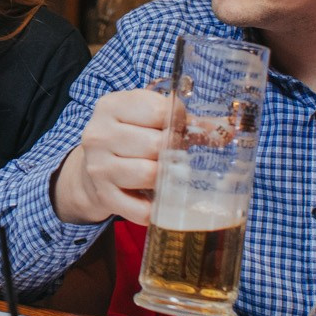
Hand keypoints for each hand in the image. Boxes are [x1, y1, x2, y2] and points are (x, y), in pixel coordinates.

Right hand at [49, 89, 172, 225]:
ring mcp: (99, 167)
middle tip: (175, 154)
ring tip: (165, 173)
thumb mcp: (145, 118)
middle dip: (172, 151)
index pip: (158, 111)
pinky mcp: (104, 196)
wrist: (90, 170)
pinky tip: (156, 199)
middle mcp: (99, 135)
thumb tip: (225, 131)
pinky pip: (141, 209)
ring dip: (164, 177)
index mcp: (110, 106)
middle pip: (156, 144)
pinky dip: (156, 208)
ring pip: (149, 174)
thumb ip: (182, 120)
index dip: (178, 121)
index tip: (179, 128)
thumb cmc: (127, 138)